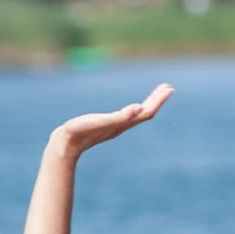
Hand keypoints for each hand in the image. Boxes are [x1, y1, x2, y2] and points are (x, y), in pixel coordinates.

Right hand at [51, 84, 172, 155]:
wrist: (65, 145)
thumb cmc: (81, 132)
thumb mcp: (101, 122)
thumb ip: (120, 116)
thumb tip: (138, 108)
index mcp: (123, 123)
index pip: (146, 111)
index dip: (158, 100)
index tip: (169, 88)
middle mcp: (122, 125)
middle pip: (145, 112)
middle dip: (157, 100)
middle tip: (168, 87)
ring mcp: (115, 126)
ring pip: (137, 114)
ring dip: (148, 103)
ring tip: (156, 94)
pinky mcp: (106, 126)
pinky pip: (127, 116)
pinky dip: (134, 109)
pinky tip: (133, 108)